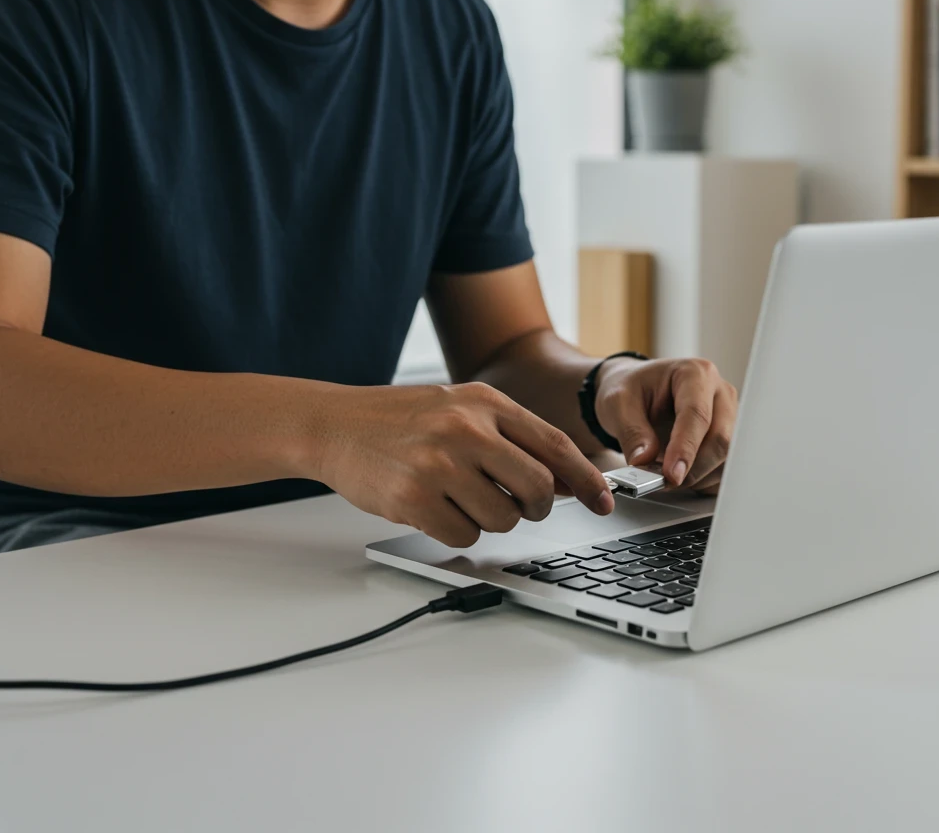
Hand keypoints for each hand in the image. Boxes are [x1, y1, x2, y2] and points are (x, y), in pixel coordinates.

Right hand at [309, 383, 613, 547]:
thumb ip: (512, 437)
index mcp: (484, 402)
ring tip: (461, 498)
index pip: (554, 445)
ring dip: (491, 519)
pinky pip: (464, 536)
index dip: (586, 479)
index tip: (603, 502)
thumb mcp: (461, 408)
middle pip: (536, 489)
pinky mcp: (414, 499)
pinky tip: (437, 509)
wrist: (334, 423)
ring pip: (502, 519)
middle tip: (518, 505)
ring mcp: (438, 465)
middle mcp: (465, 429)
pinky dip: (458, 532)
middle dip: (535, 507)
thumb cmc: (403, 420)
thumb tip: (565, 480)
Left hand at [593, 357, 737, 493]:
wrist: (637, 391)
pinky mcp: (727, 438)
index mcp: (694, 374)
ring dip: (698, 477)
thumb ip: (631, 432)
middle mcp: (719, 393)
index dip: (686, 448)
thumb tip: (645, 462)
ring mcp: (728, 417)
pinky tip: (681, 476)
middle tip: (664, 482)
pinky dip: (703, 481)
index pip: (697, 415)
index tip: (671, 475)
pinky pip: (724, 468)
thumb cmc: (631, 390)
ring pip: (726, 458)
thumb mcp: (618, 403)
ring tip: (666, 476)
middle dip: (693, 468)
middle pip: (720, 439)